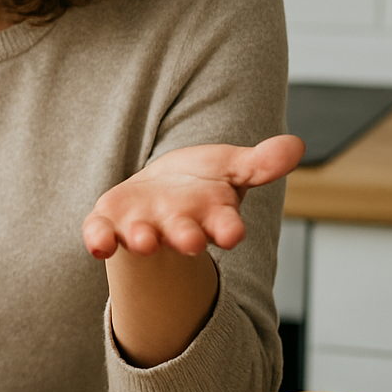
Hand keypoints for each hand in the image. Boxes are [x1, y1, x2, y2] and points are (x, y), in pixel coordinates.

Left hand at [82, 135, 304, 259]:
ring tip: (143, 241)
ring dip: (142, 240)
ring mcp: (143, 227)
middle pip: (185, 236)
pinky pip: (102, 235)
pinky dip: (99, 240)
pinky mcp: (110, 224)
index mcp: (210, 216)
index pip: (225, 226)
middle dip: (186, 238)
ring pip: (143, 238)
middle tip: (188, 243)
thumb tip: (294, 145)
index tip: (232, 232)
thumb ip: (260, 162)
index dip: (228, 229)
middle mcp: (177, 227)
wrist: (155, 195)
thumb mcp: (230, 167)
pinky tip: (97, 246)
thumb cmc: (198, 185)